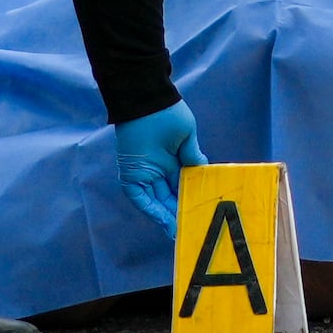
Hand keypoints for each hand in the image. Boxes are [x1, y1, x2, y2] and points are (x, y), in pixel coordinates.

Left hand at [111, 99, 204, 229]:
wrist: (147, 100)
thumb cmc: (167, 113)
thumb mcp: (186, 136)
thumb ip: (192, 156)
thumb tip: (202, 171)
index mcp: (171, 160)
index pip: (180, 187)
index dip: (188, 201)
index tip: (198, 214)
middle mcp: (157, 170)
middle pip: (168, 198)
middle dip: (178, 214)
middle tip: (190, 230)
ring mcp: (143, 173)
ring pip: (155, 201)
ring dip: (166, 217)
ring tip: (179, 233)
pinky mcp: (131, 174)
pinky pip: (140, 198)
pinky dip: (151, 209)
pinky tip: (164, 220)